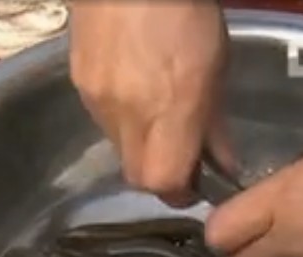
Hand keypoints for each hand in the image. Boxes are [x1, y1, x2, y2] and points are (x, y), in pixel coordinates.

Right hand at [69, 0, 227, 204]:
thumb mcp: (216, 67)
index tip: (195, 186)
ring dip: (141, 146)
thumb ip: (216, 124)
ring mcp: (99, 102)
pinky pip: (103, 121)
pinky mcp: (80, 87)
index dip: (179, 192)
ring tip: (157, 113)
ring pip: (120, 150)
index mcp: (169, 108)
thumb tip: (223, 166)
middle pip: (138, 177)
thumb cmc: (186, 11)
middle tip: (180, 160)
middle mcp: (129, 114)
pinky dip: (122, 119)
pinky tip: (134, 90)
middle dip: (160, 177)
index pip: (163, 182)